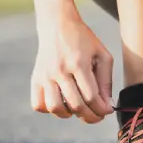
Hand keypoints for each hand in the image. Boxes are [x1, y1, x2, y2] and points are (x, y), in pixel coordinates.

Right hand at [30, 2, 113, 122]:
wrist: (58, 25)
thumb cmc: (85, 41)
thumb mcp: (102, 56)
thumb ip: (106, 81)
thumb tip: (107, 106)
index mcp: (78, 63)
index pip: (90, 96)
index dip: (101, 108)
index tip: (107, 111)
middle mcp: (59, 70)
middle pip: (75, 105)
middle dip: (90, 116)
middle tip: (97, 116)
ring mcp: (44, 75)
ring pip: (55, 108)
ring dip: (70, 115)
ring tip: (79, 109)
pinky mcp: (35, 79)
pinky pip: (38, 104)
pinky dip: (50, 110)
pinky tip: (62, 103)